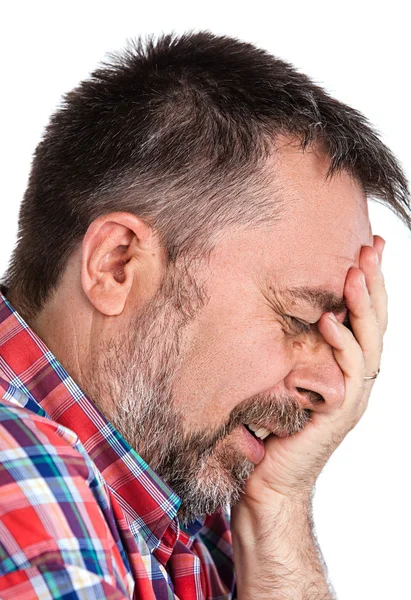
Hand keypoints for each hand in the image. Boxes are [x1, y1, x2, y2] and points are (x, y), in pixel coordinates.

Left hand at [240, 235, 386, 505]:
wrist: (269, 482)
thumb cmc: (271, 429)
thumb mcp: (283, 376)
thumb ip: (294, 348)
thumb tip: (281, 311)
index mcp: (345, 367)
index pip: (364, 318)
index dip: (370, 284)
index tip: (369, 246)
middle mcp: (355, 379)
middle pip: (375, 324)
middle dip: (375, 283)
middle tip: (372, 246)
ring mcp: (351, 396)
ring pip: (369, 343)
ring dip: (364, 306)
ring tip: (356, 271)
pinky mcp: (339, 413)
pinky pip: (349, 373)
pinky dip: (343, 344)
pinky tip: (331, 320)